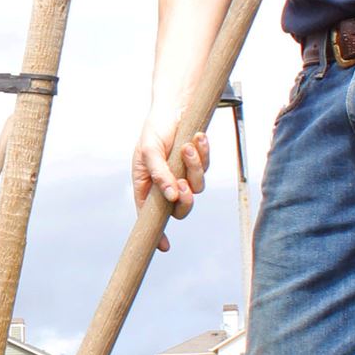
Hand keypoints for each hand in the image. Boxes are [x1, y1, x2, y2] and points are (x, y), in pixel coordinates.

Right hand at [131, 119, 208, 253]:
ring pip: (197, 187)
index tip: (164, 245)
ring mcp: (184, 175)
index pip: (150, 215)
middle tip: (182, 185)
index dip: (157, 232)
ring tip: (187, 148)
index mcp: (148, 186)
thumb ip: (158, 174)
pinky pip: (206, 167)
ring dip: (194, 168)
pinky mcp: (198, 165)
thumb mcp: (149, 151)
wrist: (173, 108)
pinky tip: (197, 138)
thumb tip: (170, 196)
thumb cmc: (154, 131)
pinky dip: (203, 153)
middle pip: (180, 208)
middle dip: (185, 200)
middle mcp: (167, 185)